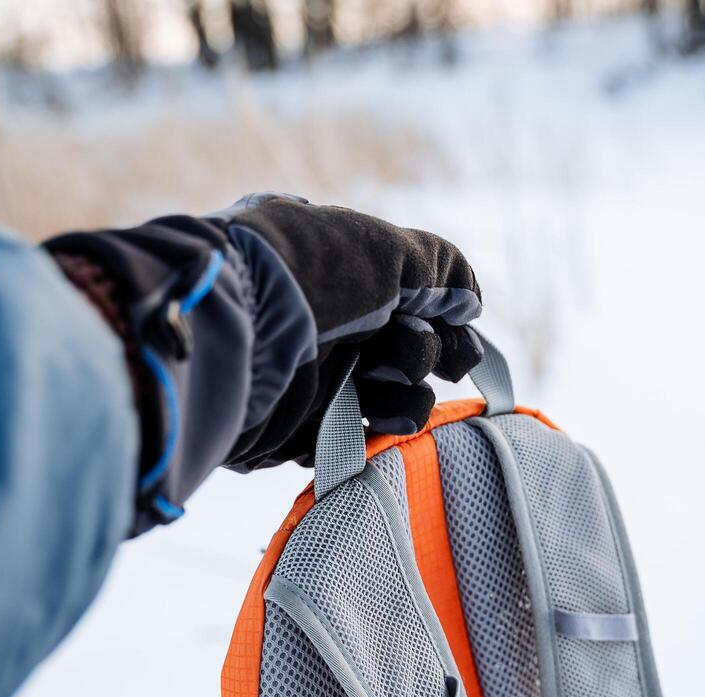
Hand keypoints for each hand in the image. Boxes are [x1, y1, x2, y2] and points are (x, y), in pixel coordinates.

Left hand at [215, 193, 483, 466]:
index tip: (462, 352)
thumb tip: (471, 304)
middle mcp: (326, 319)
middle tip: (406, 361)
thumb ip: (441, 270)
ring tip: (386, 401)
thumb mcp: (384, 249)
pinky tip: (364, 428)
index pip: (412, 302)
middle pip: (403, 352)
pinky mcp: (293, 424)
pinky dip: (363, 436)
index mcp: (342, 270)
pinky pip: (346, 438)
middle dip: (420, 360)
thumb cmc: (310, 278)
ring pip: (382, 400)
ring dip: (403, 405)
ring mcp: (309, 373)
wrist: (233, 335)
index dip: (445, 329)